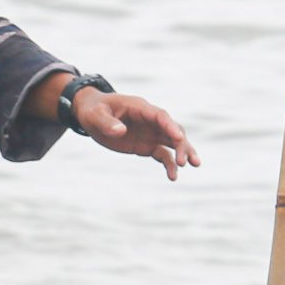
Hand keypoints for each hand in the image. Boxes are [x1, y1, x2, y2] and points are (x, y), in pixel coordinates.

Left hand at [70, 86, 199, 179]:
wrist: (91, 114)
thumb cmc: (93, 110)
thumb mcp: (95, 115)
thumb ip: (107, 123)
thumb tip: (120, 131)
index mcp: (140, 108)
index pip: (160, 116)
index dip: (170, 126)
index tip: (179, 138)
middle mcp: (150, 120)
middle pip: (172, 129)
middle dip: (181, 144)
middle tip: (185, 161)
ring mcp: (150, 133)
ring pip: (173, 142)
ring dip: (184, 152)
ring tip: (194, 165)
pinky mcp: (147, 145)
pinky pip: (162, 154)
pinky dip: (169, 164)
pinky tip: (173, 176)